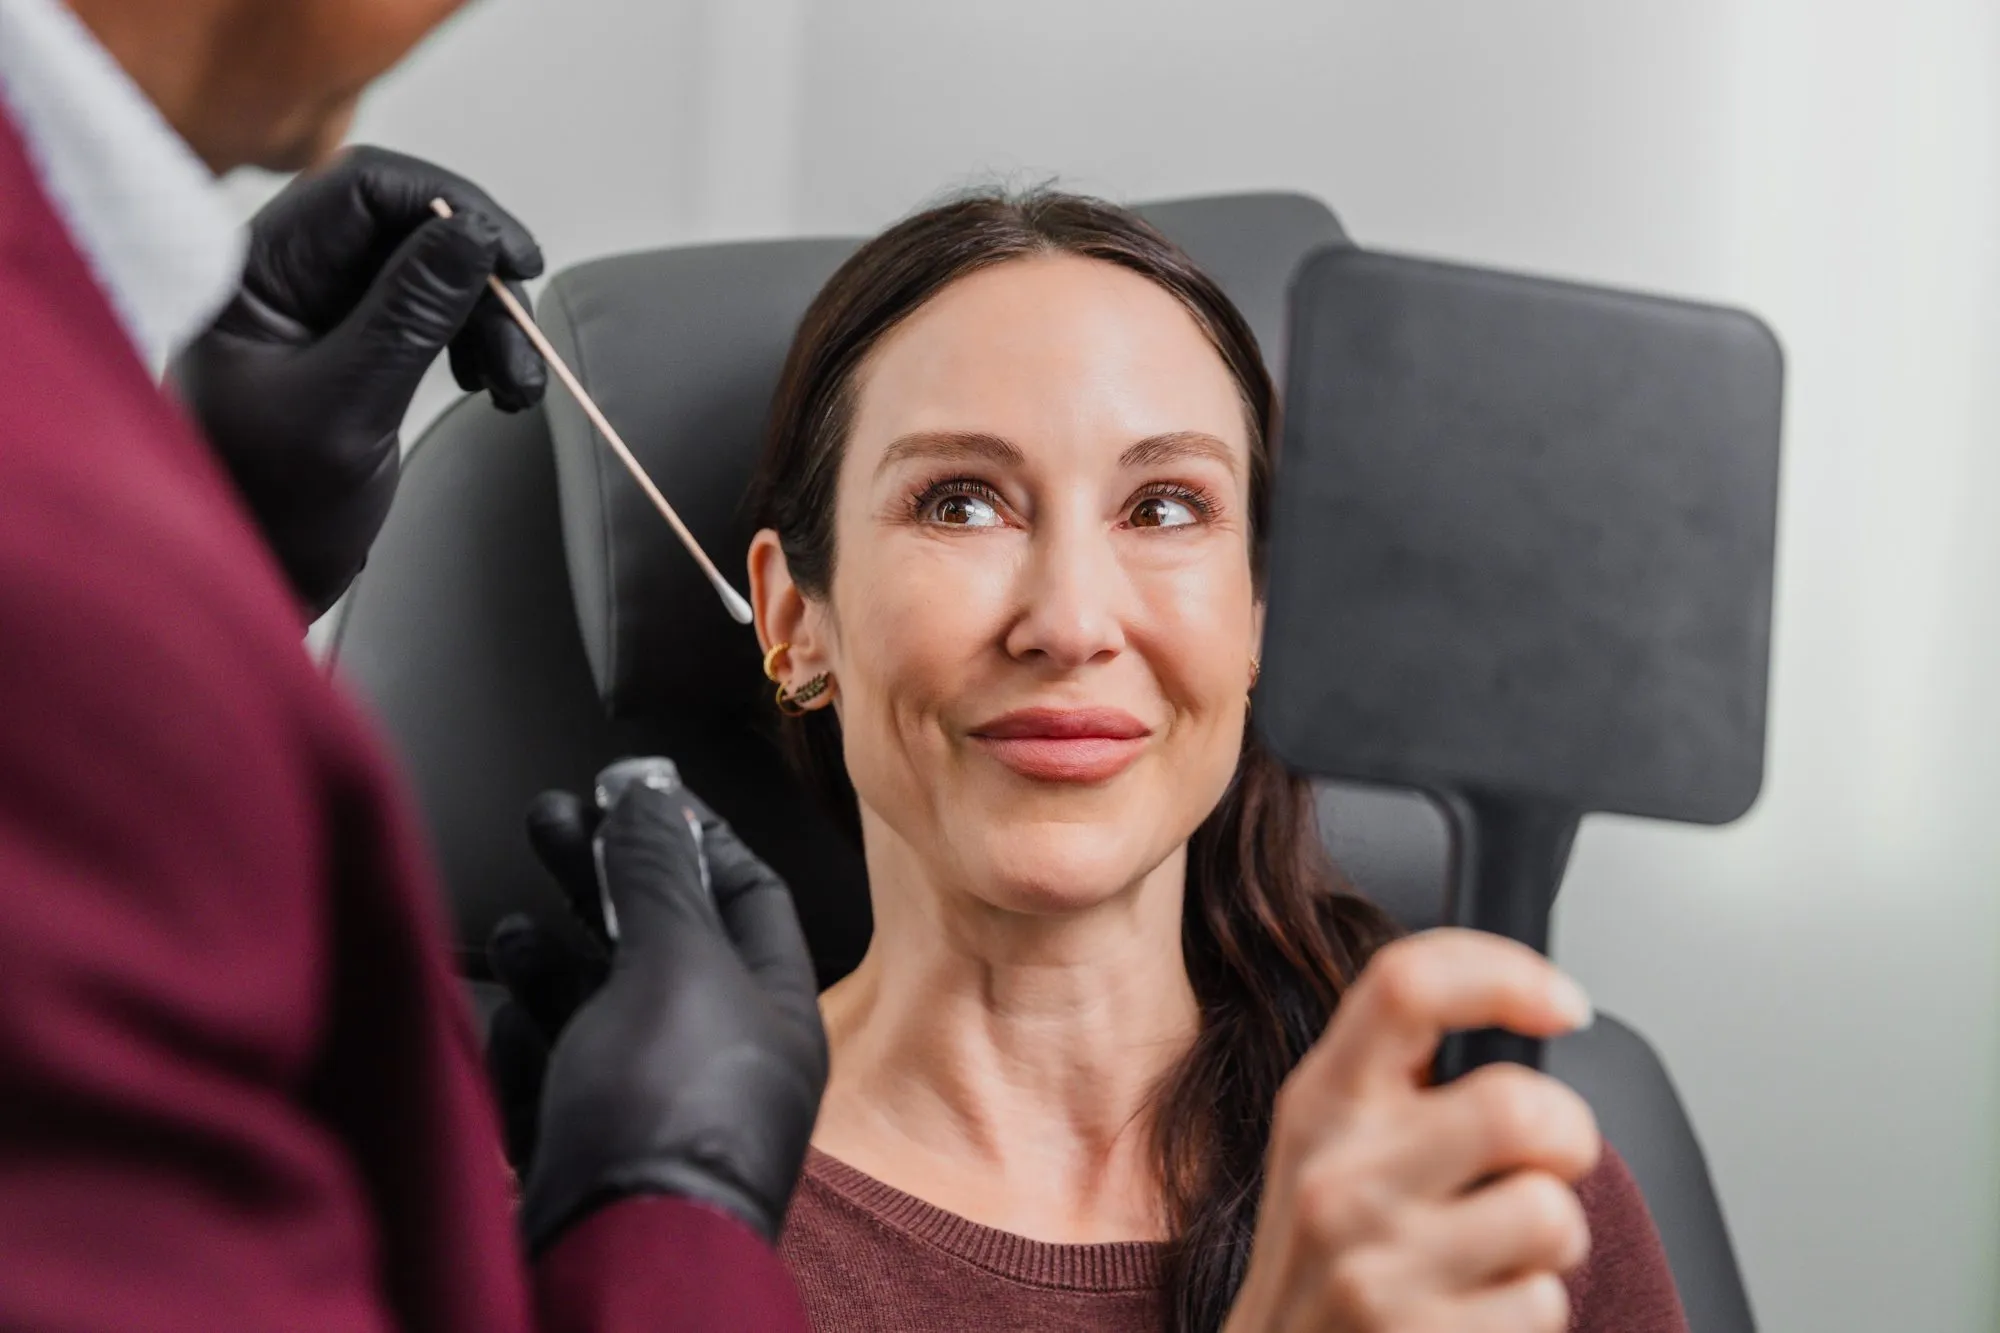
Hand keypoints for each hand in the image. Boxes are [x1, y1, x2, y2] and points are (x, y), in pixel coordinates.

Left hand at [172, 146, 546, 613]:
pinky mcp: (356, 350)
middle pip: (409, 228)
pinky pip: (431, 316)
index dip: (451, 206)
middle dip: (480, 283)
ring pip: (432, 274)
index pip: (363, 187)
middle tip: (523, 353)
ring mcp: (322, 313)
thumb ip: (408, 314)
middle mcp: (288, 278)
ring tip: (517, 389)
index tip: (516, 259)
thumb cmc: (269, 511)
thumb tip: (473, 233)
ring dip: (490, 321)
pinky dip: (476, 344)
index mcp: (255, 273)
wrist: (254, 585)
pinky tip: (493, 388)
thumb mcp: (344, 411)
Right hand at [496, 767, 828, 1251]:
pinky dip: (530, 1044)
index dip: (691, 833)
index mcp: (770, 1009)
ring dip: (554, 959)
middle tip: (549, 821)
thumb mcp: (675, 961)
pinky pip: (555, 1078)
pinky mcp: (584, 1152)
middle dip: (603, 879)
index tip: (635, 789)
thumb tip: (649, 789)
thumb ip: (659, 872)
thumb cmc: (670, 1112)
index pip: (745, 894)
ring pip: (597, 1009)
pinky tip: (509, 1023)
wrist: (614, 1259)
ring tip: (516, 928)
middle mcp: (718, 1058)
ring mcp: (648, 1109)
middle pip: (659, 941)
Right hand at [1223, 931, 1599, 1332]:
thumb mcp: (1332, 1138)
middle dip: (1567, 1136)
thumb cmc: (1328, 1250)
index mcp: (1322, 1098)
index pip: (1409, 984)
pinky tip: (1473, 1309)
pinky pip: (1543, 1303)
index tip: (1562, 1005)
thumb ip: (1403, 1073)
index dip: (1506, 975)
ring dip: (1551, 1237)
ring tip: (1496, 1248)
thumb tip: (1528, 1015)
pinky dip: (1530, 1309)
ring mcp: (1374, 1264)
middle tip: (1542, 1159)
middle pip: (1516, 1107)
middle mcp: (1338, 1174)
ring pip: (1550, 1213)